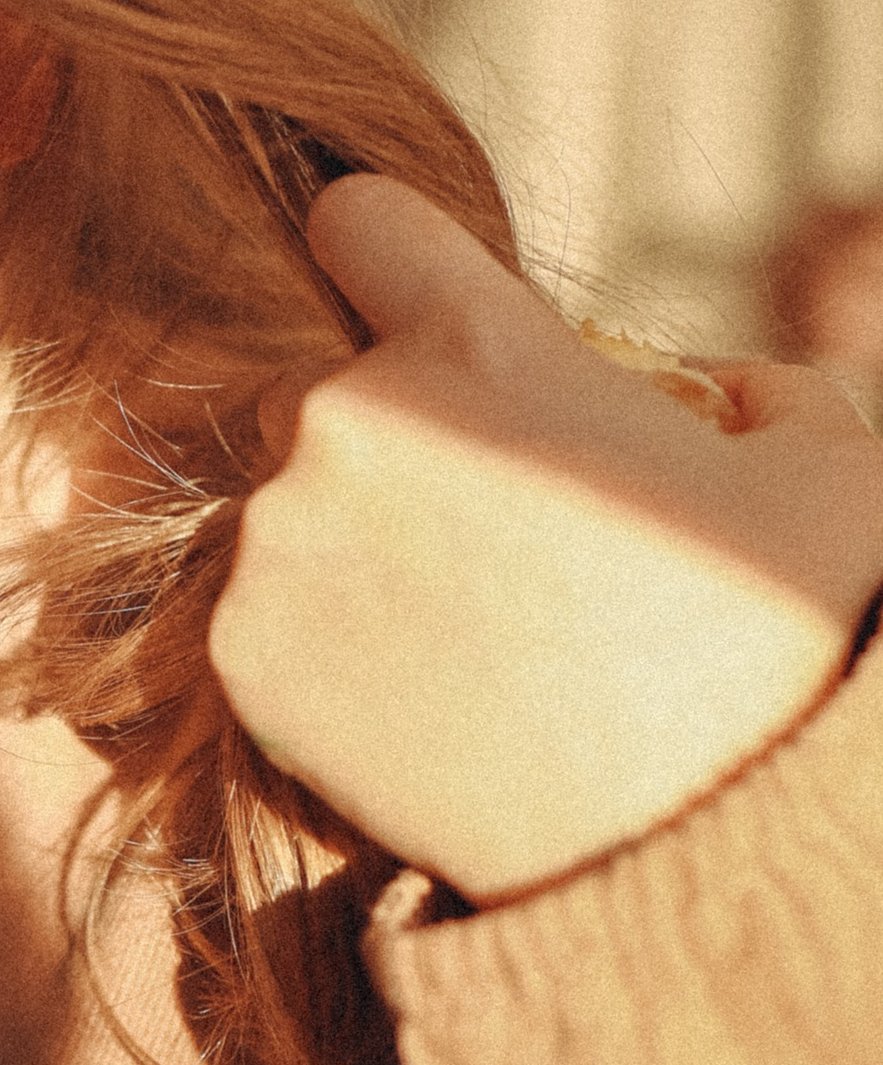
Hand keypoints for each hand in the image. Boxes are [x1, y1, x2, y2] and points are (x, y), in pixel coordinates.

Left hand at [209, 176, 882, 899]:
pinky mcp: (243, 656)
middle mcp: (349, 423)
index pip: (361, 222)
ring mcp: (281, 542)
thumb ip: (750, 388)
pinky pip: (261, 618)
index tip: (406, 304)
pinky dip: (319, 650)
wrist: (701, 842)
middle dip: (385, 443)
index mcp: (476, 344)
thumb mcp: (823, 468)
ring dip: (351, 552)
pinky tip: (420, 697)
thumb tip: (712, 387)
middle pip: (320, 392)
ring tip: (466, 637)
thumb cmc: (780, 642)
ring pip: (289, 513)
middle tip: (482, 536)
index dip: (389, 259)